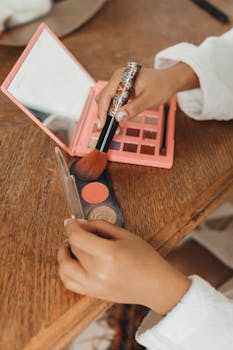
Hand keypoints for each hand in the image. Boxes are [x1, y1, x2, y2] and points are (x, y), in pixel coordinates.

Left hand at [58, 219, 189, 314]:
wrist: (156, 285)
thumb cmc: (145, 258)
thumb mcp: (126, 235)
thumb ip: (100, 226)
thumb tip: (80, 224)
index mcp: (109, 254)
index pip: (77, 238)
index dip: (70, 227)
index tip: (70, 222)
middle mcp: (99, 272)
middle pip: (73, 249)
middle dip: (72, 236)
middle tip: (80, 231)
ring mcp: (94, 286)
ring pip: (64, 268)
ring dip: (63, 254)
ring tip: (71, 247)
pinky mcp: (93, 294)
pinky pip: (69, 283)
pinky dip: (65, 271)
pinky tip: (74, 262)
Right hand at [95, 63, 198, 127]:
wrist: (170, 80)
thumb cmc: (162, 86)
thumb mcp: (149, 99)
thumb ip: (133, 108)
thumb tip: (118, 117)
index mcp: (122, 77)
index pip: (106, 96)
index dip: (102, 112)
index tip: (103, 126)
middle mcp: (118, 78)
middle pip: (103, 98)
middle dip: (104, 114)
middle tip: (109, 129)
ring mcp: (119, 83)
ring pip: (107, 101)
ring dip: (108, 114)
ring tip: (115, 127)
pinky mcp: (123, 89)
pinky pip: (114, 101)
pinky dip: (114, 111)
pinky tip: (119, 121)